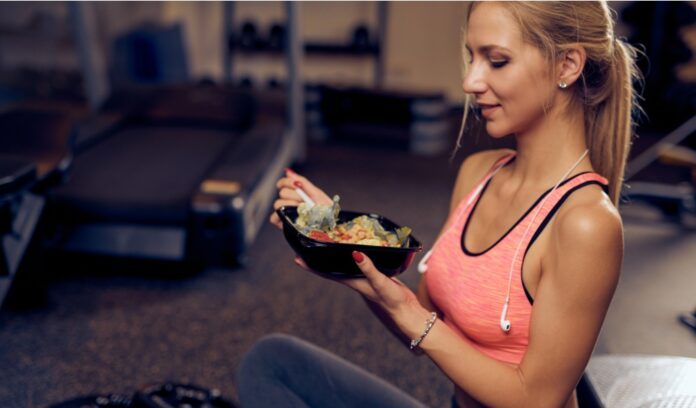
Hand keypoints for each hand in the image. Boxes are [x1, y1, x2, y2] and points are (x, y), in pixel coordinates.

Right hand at [269, 168, 332, 229]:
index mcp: (297, 193)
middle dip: (294, 195)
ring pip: (278, 204)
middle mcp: (289, 202)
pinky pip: (274, 218)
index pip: (283, 183)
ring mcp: (285, 213)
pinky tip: (292, 217)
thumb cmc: (326, 210)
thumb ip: (303, 182)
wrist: (331, 226)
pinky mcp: (283, 224)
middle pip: (282, 193)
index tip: (296, 185)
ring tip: (303, 210)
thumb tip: (288, 171)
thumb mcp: (317, 194)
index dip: (286, 182)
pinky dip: (280, 217)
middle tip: (305, 201)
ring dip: (290, 205)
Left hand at [293, 251, 429, 337]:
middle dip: (320, 258)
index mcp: (353, 282)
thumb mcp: (380, 283)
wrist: (407, 314)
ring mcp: (365, 279)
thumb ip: (369, 269)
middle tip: (308, 245)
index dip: (311, 266)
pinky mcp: (375, 276)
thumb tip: (355, 253)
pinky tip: (357, 249)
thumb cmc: (392, 302)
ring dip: (336, 256)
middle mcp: (356, 280)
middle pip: (333, 268)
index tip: (295, 258)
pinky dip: (356, 256)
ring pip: (346, 265)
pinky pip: (361, 263)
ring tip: (328, 243)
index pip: (327, 273)